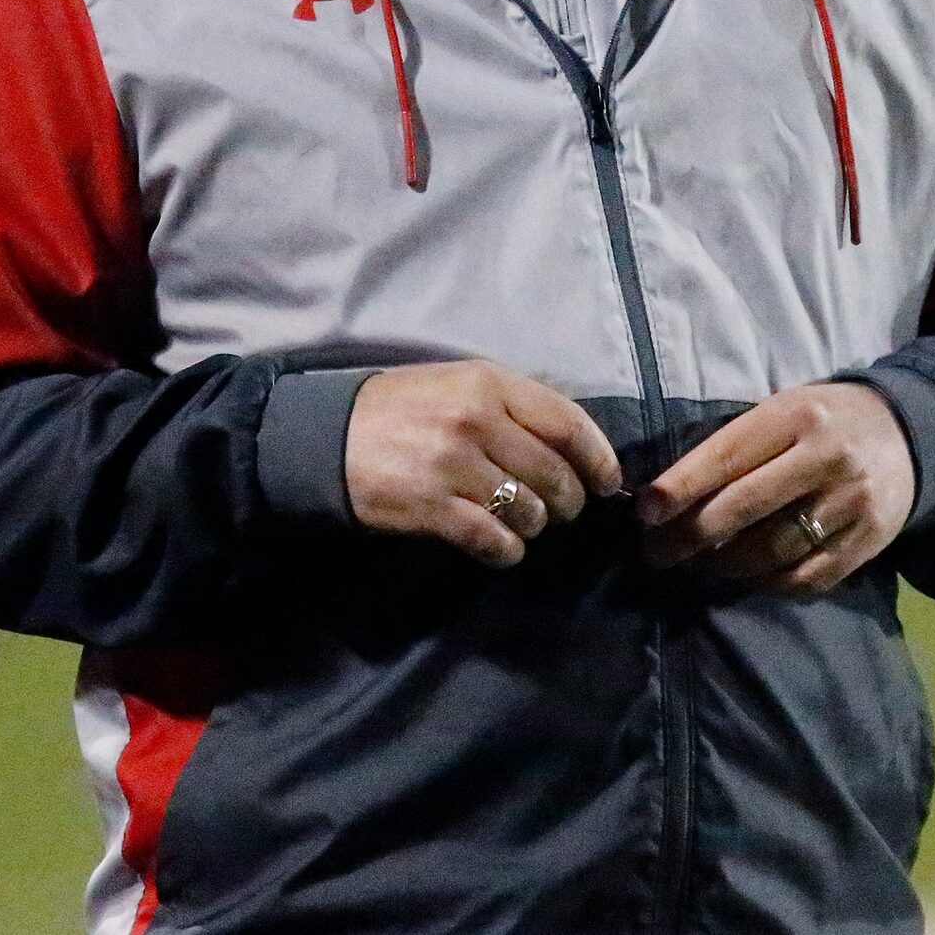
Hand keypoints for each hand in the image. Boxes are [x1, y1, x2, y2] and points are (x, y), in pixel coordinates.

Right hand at [344, 361, 623, 567]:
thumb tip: (572, 446)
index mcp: (488, 383)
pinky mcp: (433, 508)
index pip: (568, 422)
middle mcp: (476, 421)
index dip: (598, 458)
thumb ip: (512, 406)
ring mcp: (454, 466)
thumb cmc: (401, 408)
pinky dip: (506, 550)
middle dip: (568, 501)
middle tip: (560, 510)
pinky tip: (500, 547)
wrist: (327, 438)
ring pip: (529, 511)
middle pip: (555, 474)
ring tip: (521, 522)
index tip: (607, 481)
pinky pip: (494, 540)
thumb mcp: (457, 385)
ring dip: (534, 525)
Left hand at [638, 382, 913, 594]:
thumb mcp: (780, 412)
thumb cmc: (819, 422)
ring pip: (774, 549)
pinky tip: (748, 578)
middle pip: (745, 506)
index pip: (727, 455)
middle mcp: (826, 457)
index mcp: (794, 415)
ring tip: (698, 566)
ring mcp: (852, 501)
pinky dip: (771, 584)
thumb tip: (667, 496)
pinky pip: (809, 577)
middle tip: (655, 554)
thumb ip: (734, 447)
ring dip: (726, 565)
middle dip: (691, 535)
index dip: (682, 487)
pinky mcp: (871, 540)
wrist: (904, 433)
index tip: (645, 513)